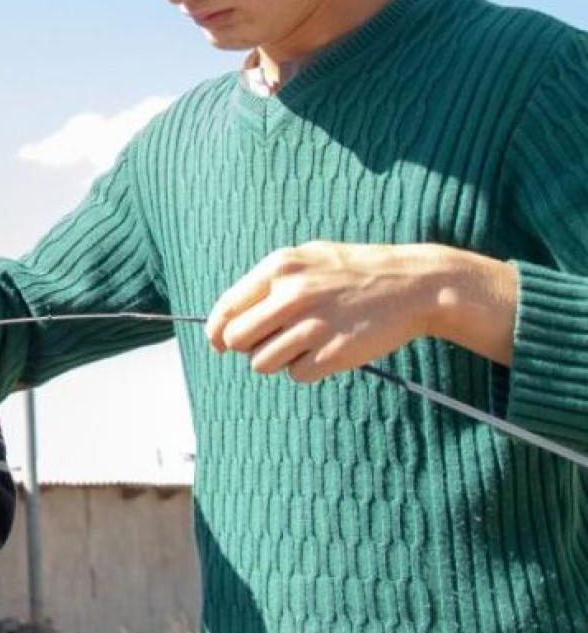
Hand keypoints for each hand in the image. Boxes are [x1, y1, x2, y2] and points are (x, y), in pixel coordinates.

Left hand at [206, 241, 516, 381]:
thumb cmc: (355, 270)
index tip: (217, 343)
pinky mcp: (334, 353)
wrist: (415, 284)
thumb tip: (227, 315)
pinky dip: (305, 370)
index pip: (226, 308)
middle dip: (247, 346)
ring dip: (277, 360)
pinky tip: (325, 352)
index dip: (216, 331)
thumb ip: (268, 281)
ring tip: (302, 344)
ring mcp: (313, 325)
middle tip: (268, 342)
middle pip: (237, 339)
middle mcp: (291, 296)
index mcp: (279, 268)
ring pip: (261, 363)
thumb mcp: (308, 257)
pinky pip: (296, 375)